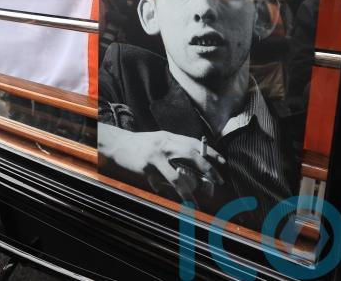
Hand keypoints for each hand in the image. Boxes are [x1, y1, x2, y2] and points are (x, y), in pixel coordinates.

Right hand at [99, 124, 225, 201]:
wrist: (117, 143)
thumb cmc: (141, 144)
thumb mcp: (160, 141)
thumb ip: (175, 148)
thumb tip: (194, 161)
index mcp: (170, 138)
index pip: (196, 144)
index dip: (211, 153)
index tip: (223, 163)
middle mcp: (165, 145)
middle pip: (192, 156)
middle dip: (208, 169)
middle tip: (219, 181)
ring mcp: (155, 157)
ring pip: (177, 176)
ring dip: (188, 192)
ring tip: (194, 203)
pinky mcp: (145, 168)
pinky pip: (158, 183)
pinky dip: (161, 189)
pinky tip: (160, 191)